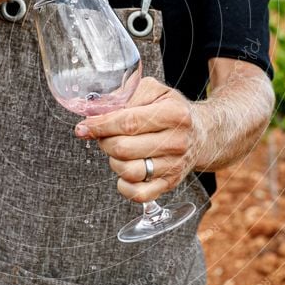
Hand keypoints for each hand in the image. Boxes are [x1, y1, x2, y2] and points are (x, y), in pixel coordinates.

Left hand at [75, 77, 203, 202]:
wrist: (201, 133)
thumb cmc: (172, 109)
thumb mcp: (154, 90)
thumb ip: (126, 95)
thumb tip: (95, 109)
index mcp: (174, 114)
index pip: (129, 122)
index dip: (101, 125)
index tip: (84, 127)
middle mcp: (176, 142)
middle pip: (124, 148)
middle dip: (105, 141)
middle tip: (105, 135)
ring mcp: (174, 166)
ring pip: (128, 171)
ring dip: (114, 161)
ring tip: (118, 151)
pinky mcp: (169, 184)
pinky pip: (138, 194)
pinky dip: (124, 186)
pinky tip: (124, 172)